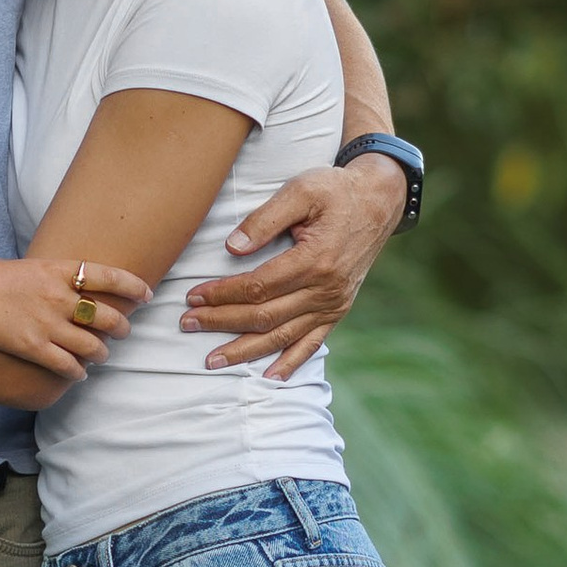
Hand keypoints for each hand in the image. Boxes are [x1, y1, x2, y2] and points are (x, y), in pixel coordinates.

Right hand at [0, 253, 150, 378]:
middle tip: (123, 331)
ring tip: (101, 356)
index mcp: (56, 270)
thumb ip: (43, 276)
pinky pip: (68, 366)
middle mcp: (59, 297)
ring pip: (93, 347)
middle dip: (121, 327)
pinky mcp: (33, 348)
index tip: (145, 294)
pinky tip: (78, 375)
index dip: (132, 286)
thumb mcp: (19, 266)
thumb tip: (52, 283)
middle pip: (107, 316)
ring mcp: (47, 324)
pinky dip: (78, 373)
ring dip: (102, 354)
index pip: (108, 276)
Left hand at [181, 157, 406, 378]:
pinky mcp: (338, 309)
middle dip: (222, 322)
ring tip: (213, 360)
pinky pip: (313, 343)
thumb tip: (232, 248)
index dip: (222, 294)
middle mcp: (325, 289)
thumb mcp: (302, 190)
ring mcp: (333, 303)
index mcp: (314, 260)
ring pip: (282, 336)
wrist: (379, 201)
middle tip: (187, 324)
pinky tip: (269, 376)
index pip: (257, 286)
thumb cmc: (335, 190)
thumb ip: (265, 219)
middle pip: (264, 315)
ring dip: (245, 350)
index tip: (193, 296)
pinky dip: (290, 362)